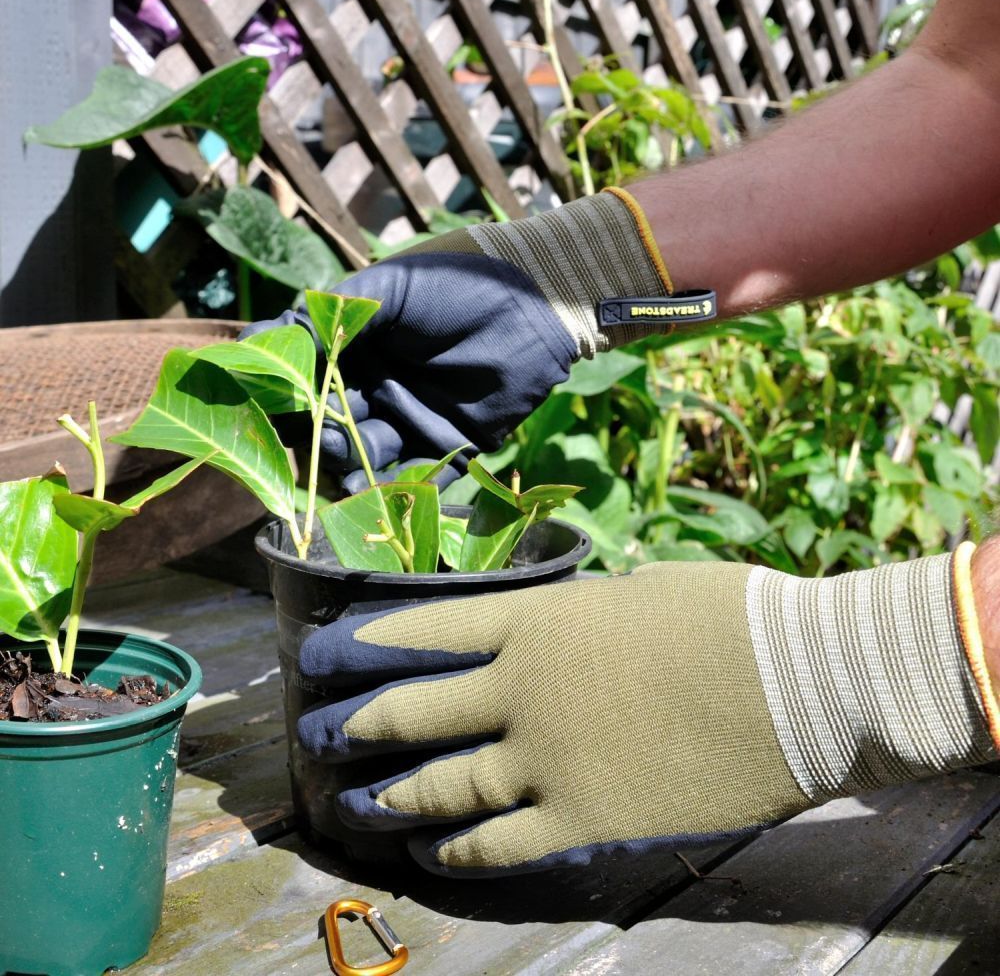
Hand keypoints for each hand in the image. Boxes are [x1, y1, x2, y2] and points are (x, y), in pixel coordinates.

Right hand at [244, 191, 675, 489]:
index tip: (265, 405)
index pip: (308, 380)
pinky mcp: (449, 446)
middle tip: (320, 430)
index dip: (286, 395)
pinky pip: (415, 476)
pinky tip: (372, 487)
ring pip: (366, 454)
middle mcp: (378, 388)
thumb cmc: (457, 285)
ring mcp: (412, 419)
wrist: (531, 305)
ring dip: (350, 457)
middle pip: (332, 424)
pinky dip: (392, 486)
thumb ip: (331, 318)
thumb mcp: (387, 291)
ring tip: (345, 449)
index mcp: (358, 350)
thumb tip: (262, 342)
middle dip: (320, 432)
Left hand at [296, 552, 994, 875]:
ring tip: (357, 804)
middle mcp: (522, 689)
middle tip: (321, 735)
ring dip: (394, 796)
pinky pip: (498, 842)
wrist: (797, 679)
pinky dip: (455, 850)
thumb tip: (549, 632)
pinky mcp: (583, 819)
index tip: (328, 654)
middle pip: (416, 709)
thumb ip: (579, 615)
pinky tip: (428, 854)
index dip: (371, 642)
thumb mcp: (637, 591)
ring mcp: (546, 759)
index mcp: (538, 621)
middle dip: (358, 723)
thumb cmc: (728, 616)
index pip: (429, 627)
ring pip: (443, 785)